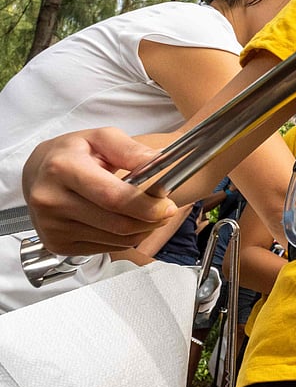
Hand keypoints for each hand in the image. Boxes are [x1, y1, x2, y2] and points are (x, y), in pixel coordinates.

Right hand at [21, 128, 172, 254]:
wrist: (37, 173)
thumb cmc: (72, 154)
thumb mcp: (101, 138)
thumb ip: (130, 149)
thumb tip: (157, 161)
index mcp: (62, 169)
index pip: (113, 197)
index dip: (146, 206)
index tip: (167, 206)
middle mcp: (52, 200)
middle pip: (117, 223)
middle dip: (151, 220)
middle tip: (166, 211)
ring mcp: (52, 226)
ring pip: (116, 240)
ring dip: (142, 230)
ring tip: (148, 214)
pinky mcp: (57, 244)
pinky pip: (106, 248)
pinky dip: (124, 238)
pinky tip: (126, 222)